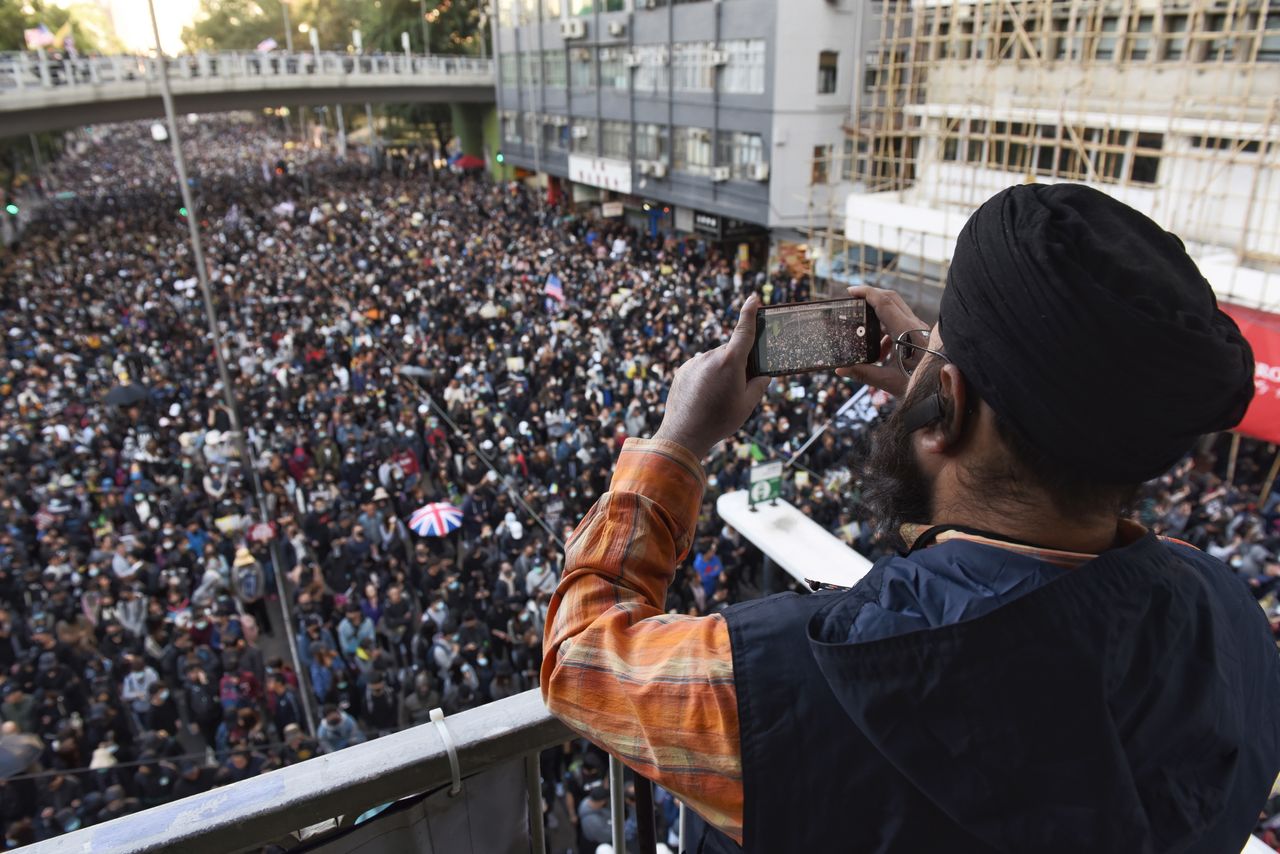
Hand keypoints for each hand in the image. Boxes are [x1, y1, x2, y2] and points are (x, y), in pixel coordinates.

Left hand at [653, 296, 770, 458]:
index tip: (753, 298)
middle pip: (730, 352)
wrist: (683, 434)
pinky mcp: (683, 370)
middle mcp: (710, 356)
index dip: (750, 313)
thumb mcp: (747, 405)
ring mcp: (694, 362)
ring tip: (715, 398)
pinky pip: (700, 368)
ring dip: (719, 372)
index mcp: (730, 361)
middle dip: (737, 364)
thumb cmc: (719, 420)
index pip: (744, 331)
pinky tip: (703, 397)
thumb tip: (763, 375)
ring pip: (714, 361)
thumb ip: (759, 385)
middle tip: (737, 389)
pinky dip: (705, 377)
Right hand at [836, 285, 930, 397]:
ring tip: (866, 339)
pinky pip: (901, 323)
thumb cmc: (921, 387)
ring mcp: (920, 329)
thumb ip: (863, 373)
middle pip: (891, 299)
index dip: (866, 293)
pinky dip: (887, 329)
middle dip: (871, 296)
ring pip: (896, 311)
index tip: (851, 291)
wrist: (945, 391)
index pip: (884, 303)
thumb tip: (840, 370)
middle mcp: (915, 326)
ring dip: (878, 318)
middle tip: (853, 301)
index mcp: (907, 332)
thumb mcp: (889, 382)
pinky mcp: (922, 335)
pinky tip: (882, 351)